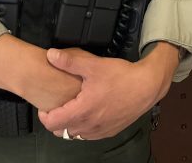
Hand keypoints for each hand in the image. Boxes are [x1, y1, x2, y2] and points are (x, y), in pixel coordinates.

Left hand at [37, 46, 174, 139]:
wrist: (147, 86)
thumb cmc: (121, 77)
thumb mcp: (94, 66)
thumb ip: (70, 62)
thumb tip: (51, 55)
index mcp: (82, 111)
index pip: (53, 123)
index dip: (44, 116)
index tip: (45, 105)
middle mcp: (90, 125)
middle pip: (62, 132)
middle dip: (56, 121)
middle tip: (58, 107)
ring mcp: (100, 131)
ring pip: (76, 135)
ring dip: (70, 126)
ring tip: (72, 110)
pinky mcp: (111, 131)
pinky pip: (90, 135)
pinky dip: (84, 128)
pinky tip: (88, 114)